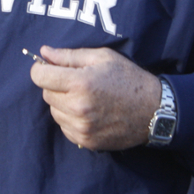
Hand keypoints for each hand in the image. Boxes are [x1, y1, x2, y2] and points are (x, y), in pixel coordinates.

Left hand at [29, 46, 160, 150]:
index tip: (49, 67)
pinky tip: (89, 112)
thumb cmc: (128, 78)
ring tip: (85, 97)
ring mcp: (81, 127)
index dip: (41, 69)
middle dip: (56, 85)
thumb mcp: (102, 58)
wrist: (153, 110)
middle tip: (76, 81)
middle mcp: (78, 107)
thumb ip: (69, 56)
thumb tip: (44, 53)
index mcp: (80, 83)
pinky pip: (64, 127)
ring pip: (54, 112)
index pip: (39, 77)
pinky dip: (71, 119)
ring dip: (63, 103)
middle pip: (46, 94)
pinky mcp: (86, 141)